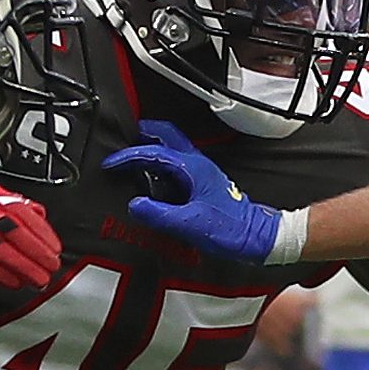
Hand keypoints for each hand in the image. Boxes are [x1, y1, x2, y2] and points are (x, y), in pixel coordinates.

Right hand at [0, 188, 60, 290]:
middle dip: (35, 250)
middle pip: (10, 229)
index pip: (19, 211)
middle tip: (51, 266)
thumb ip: (14, 205)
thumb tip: (39, 214)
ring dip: (20, 265)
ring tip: (37, 278)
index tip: (55, 248)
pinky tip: (12, 281)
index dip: (41, 231)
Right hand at [101, 121, 285, 263]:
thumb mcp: (189, 224)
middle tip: (125, 138)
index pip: (153, 152)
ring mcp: (202, 172)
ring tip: (134, 156)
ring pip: (174, 147)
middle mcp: (198, 164)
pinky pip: (178, 164)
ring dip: (154, 146)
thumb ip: (159, 214)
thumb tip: (135, 205)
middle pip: (168, 135)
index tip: (111, 164)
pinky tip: (154, 178)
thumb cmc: (231, 229)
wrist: (257, 236)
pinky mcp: (204, 183)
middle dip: (144, 133)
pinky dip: (162, 163)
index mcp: (192, 168)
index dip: (128, 156)